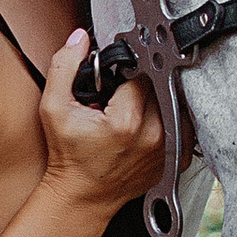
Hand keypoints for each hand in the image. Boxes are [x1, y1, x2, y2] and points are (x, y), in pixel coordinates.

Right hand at [37, 33, 166, 216]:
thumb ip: (64, 68)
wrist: (83, 197)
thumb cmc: (69, 156)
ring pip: (175, 102)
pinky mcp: (176, 159)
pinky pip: (182, 124)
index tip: (115, 80)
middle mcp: (153, 135)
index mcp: (126, 121)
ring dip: (159, 98)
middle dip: (144, 84)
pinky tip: (149, 122)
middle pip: (160, 86)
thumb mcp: (54, 109)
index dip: (127, 70)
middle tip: (123, 95)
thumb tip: (79, 39)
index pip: (140, 74)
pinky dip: (169, 117)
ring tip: (136, 107)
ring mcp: (167, 149)